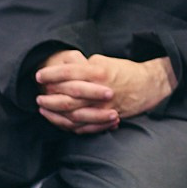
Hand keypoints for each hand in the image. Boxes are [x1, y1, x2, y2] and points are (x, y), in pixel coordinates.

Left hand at [33, 51, 175, 133]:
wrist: (148, 86)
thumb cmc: (126, 71)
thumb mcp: (106, 61)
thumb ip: (85, 66)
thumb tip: (67, 70)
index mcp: (98, 73)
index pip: (69, 73)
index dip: (51, 74)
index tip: (39, 76)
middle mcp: (99, 91)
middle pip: (67, 97)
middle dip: (49, 97)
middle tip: (38, 96)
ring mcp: (102, 108)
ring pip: (72, 114)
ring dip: (55, 113)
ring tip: (43, 109)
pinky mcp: (105, 119)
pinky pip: (83, 126)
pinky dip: (69, 124)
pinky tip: (59, 120)